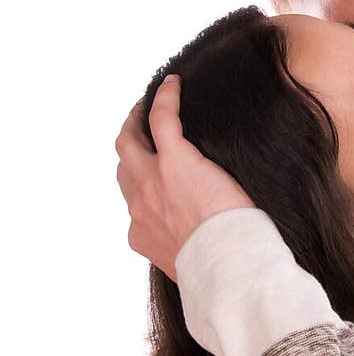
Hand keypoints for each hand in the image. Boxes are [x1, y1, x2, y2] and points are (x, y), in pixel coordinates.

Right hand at [115, 75, 254, 280]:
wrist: (228, 268)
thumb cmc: (222, 271)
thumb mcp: (193, 267)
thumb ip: (190, 253)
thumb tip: (213, 251)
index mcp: (142, 235)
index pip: (134, 208)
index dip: (142, 192)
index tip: (155, 184)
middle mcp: (138, 207)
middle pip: (123, 168)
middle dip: (129, 150)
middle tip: (138, 133)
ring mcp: (152, 181)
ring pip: (129, 143)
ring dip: (135, 124)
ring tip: (146, 109)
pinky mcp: (174, 160)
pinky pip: (161, 119)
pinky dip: (165, 98)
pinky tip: (173, 84)